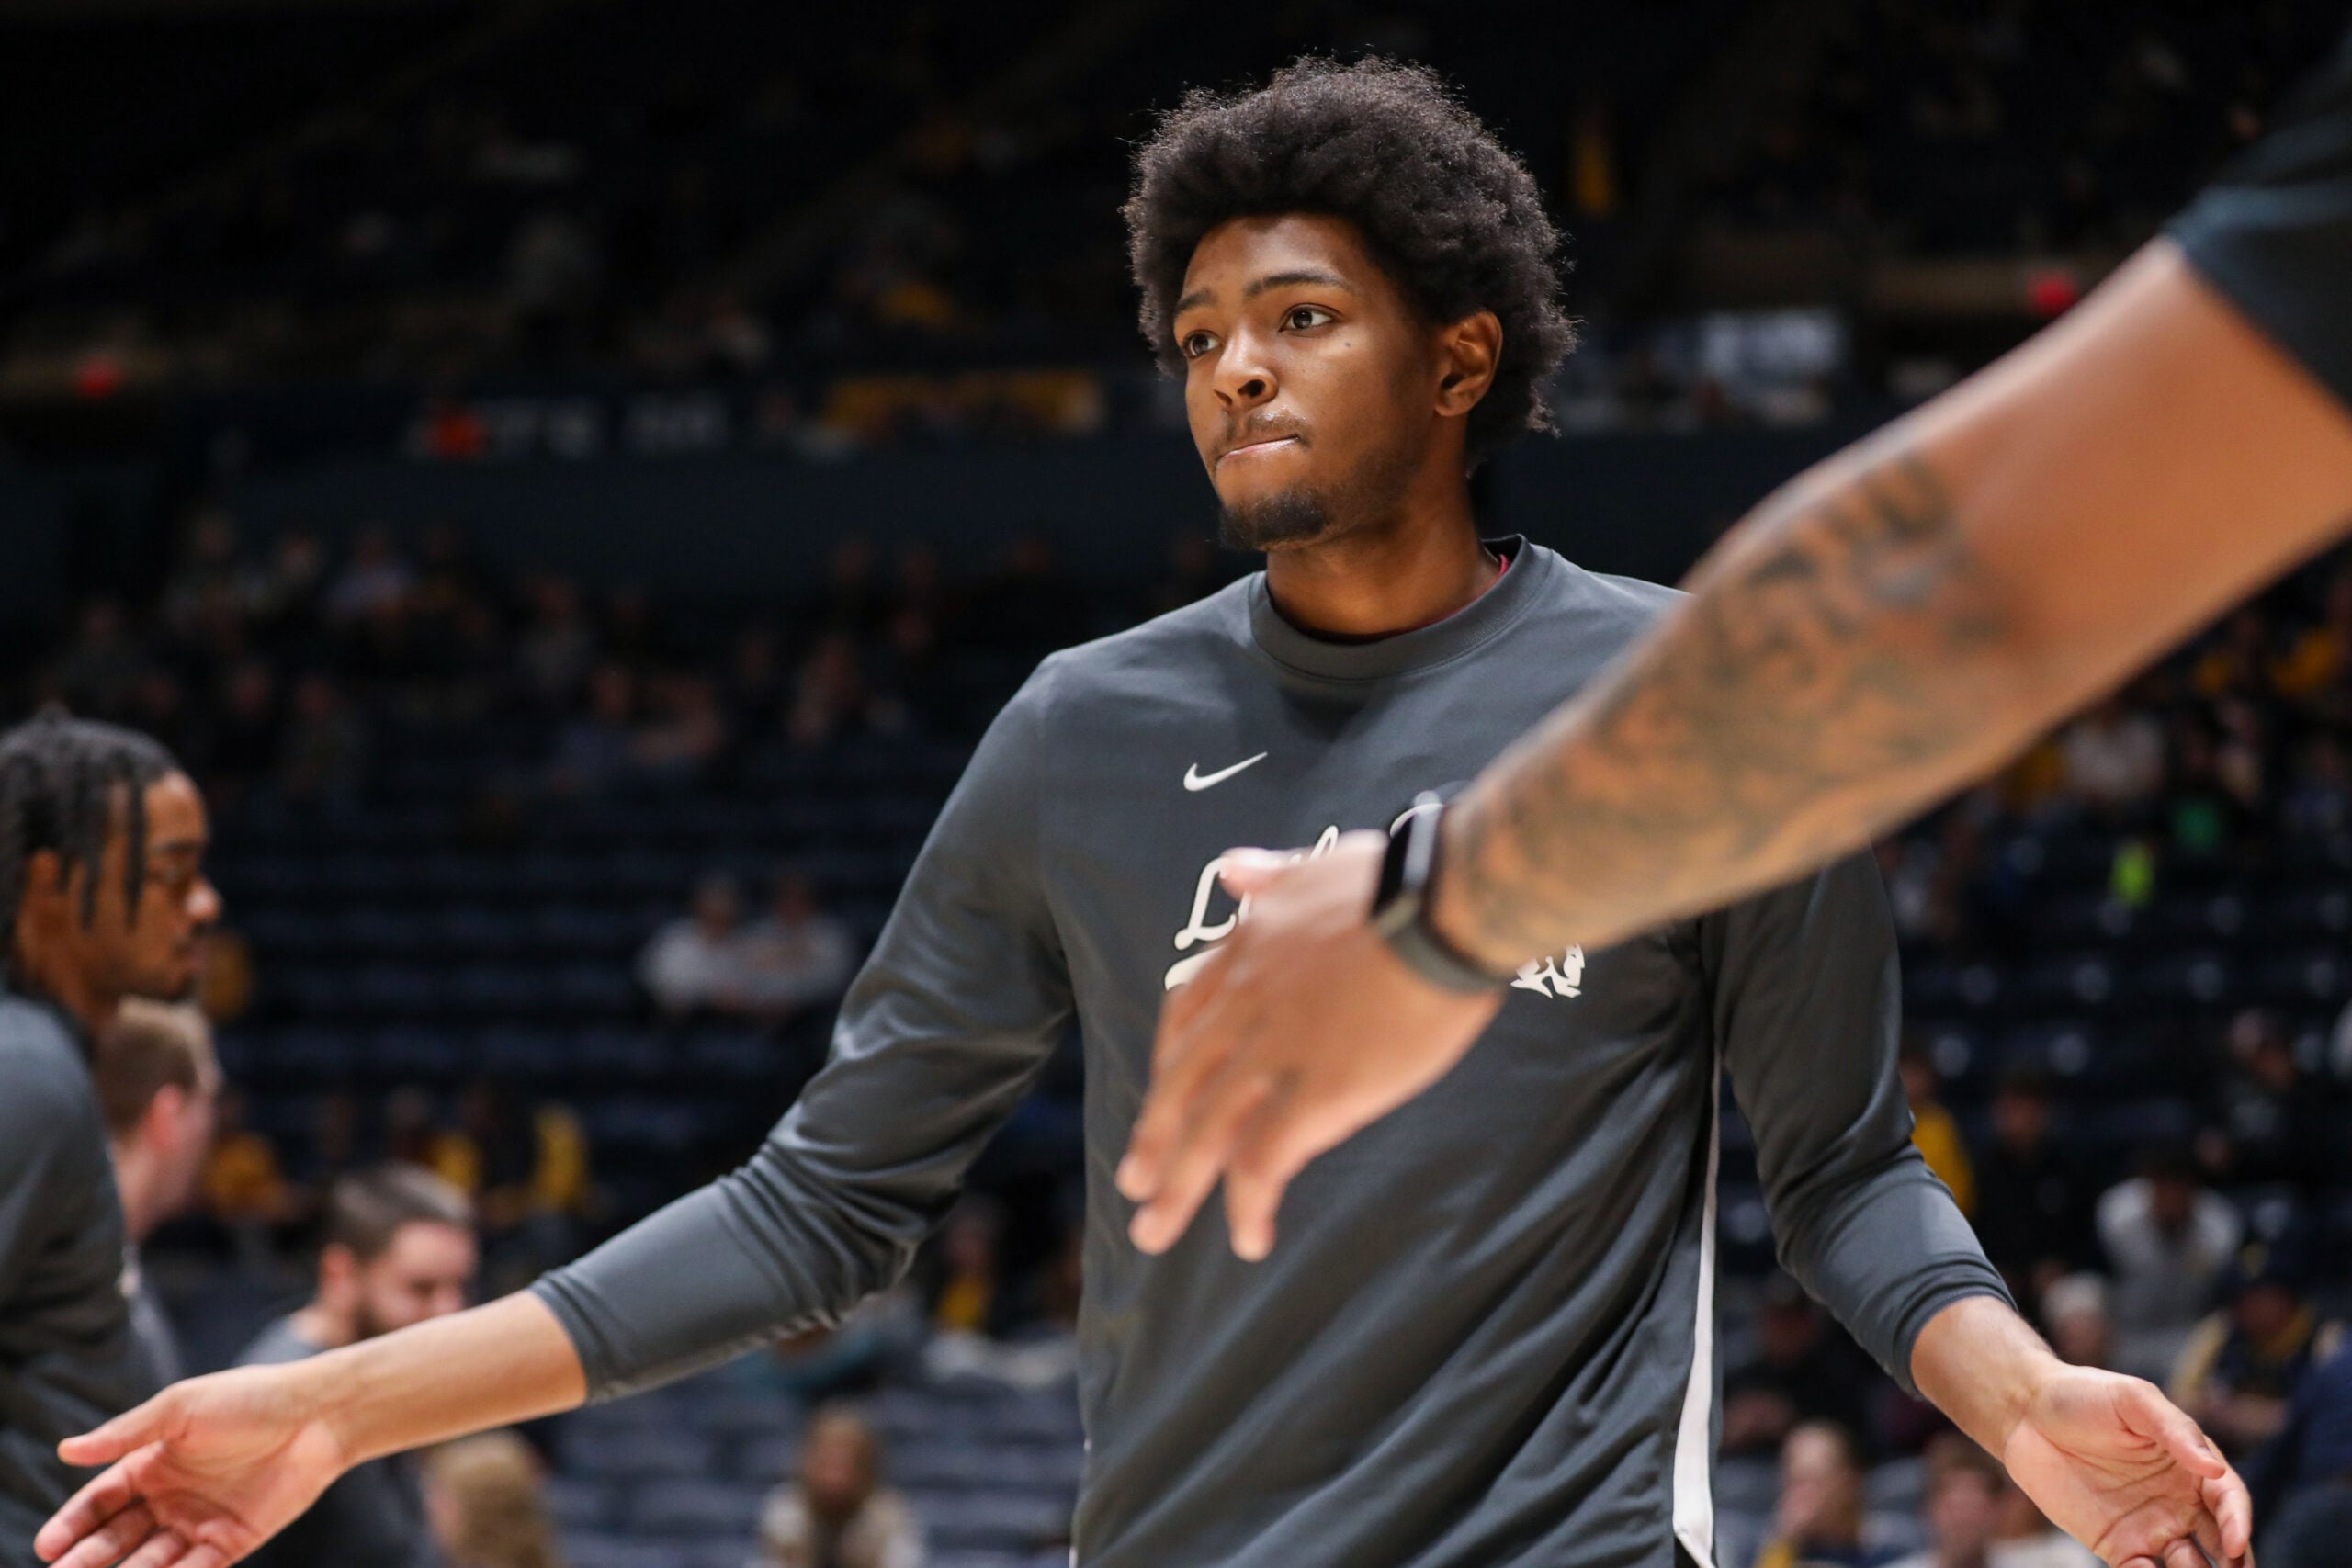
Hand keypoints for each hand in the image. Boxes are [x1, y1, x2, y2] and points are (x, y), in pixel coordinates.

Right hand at [35, 1365, 351, 1567]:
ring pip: (151, 1560)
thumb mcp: (181, 1409)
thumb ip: (127, 1433)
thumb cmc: (249, 1399)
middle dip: (88, 1558)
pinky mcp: (233, 1540)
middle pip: (118, 1537)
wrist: (318, 1413)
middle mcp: (172, 1498)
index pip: (101, 1502)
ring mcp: (201, 1521)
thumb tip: (66, 1450)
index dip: (74, 1523)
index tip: (48, 1545)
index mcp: (153, 1464)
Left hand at [1116, 831, 1503, 1259]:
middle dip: (1153, 1142)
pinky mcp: (1314, 1094)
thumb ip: (1270, 877)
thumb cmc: (1398, 882)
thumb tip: (1232, 868)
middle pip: (1180, 1087)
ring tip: (1155, 1232)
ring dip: (1177, 1189)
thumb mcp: (1315, 865)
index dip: (1167, 1067)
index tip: (1157, 1098)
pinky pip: (1263, 1162)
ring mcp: (1273, 1053)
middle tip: (1133, 1186)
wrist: (1441, 903)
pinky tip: (1249, 1237)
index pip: (1184, 1020)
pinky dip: (1248, 1204)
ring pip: (1205, 1134)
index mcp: (1244, 955)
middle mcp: (1243, 1008)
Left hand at [2001, 1366, 2252, 1567]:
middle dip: (2235, 1564)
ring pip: (2189, 1566)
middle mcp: (2179, 1502)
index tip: (2238, 1545)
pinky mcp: (2117, 1546)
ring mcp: (2150, 1527)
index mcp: (2191, 1466)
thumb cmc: (2084, 1396)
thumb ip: (2174, 1431)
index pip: (2228, 1500)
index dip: (2238, 1523)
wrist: (2024, 1413)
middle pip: (2221, 1542)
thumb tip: (2214, 1468)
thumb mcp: (2132, 1400)